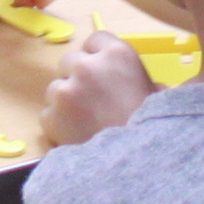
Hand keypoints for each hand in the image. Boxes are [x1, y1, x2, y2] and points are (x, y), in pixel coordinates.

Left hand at [37, 33, 155, 148]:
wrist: (138, 163)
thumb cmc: (152, 126)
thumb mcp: (155, 93)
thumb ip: (137, 78)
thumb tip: (151, 85)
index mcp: (117, 54)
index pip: (94, 40)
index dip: (97, 58)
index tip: (103, 75)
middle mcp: (87, 66)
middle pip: (69, 61)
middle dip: (77, 77)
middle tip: (93, 100)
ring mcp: (66, 90)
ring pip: (55, 88)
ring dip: (66, 102)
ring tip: (85, 122)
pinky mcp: (52, 115)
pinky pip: (48, 114)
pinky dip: (58, 125)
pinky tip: (76, 135)